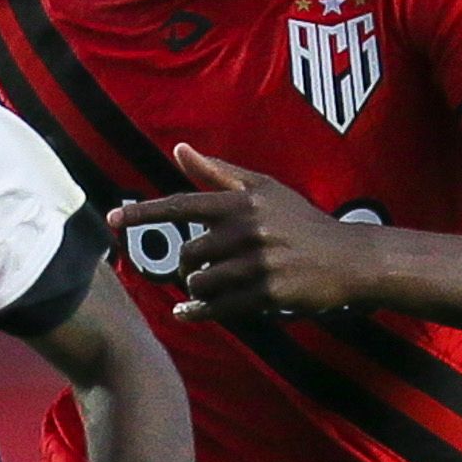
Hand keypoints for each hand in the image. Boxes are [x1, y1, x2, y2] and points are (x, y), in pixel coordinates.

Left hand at [122, 146, 394, 322]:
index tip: (111, 219)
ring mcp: (257, 265)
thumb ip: (219, 172)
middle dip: (188, 264)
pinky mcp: (267, 296)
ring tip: (215, 285)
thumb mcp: (265, 190)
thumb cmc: (303, 222)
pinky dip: (198, 312)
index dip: (143, 213)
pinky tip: (188, 313)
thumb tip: (178, 149)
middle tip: (202, 267)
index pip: (181, 205)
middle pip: (188, 253)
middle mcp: (247, 231)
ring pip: (200, 282)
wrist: (350, 260)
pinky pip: (217, 308)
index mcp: (242, 203)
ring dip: (198, 288)